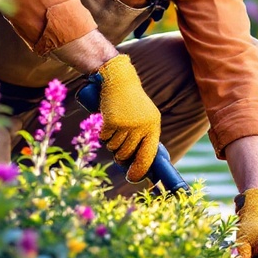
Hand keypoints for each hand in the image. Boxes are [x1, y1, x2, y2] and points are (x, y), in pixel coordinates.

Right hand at [97, 55, 160, 182]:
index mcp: (153, 126)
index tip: (133, 177)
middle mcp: (142, 126)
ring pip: (115, 147)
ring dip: (111, 144)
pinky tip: (107, 123)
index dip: (140, 169)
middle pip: (128, 154)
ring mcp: (127, 124)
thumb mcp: (145, 116)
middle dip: (120, 157)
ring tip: (114, 131)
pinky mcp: (112, 121)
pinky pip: (105, 138)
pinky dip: (103, 134)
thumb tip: (138, 162)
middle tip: (117, 153)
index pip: (148, 155)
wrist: (119, 79)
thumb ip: (144, 135)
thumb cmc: (131, 101)